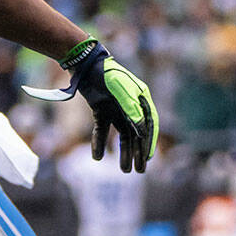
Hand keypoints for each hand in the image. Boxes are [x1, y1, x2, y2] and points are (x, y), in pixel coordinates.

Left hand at [24, 40, 158, 171]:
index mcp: (141, 100)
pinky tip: (98, 157)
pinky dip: (100, 142)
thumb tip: (141, 131)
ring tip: (124, 170)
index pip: (149, 125)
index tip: (148, 159)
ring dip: (123, 152)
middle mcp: (131, 106)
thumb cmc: (107, 74)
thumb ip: (131, 109)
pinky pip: (102, 130)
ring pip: (122, 135)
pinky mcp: (101, 111)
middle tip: (139, 171)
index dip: (149, 142)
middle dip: (138, 153)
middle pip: (137, 134)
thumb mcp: (121, 90)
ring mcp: (116, 109)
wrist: (85, 64)